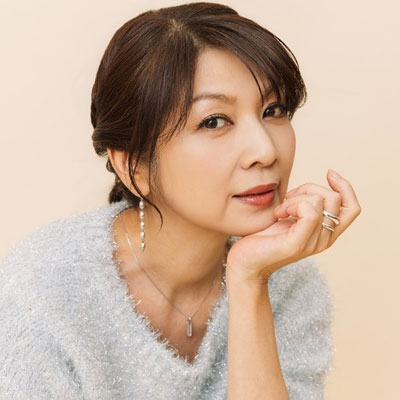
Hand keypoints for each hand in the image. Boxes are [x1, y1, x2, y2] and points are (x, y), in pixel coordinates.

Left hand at [225, 169, 360, 284]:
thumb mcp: (290, 217)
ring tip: (281, 210)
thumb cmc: (264, 237)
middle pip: (335, 199)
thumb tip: (314, 187)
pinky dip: (292, 204)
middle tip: (288, 197)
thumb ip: (306, 206)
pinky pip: (309, 212)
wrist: (245, 261)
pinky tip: (279, 213)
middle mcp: (324, 240)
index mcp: (326, 233)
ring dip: (295, 198)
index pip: (352, 208)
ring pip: (319, 201)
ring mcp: (312, 244)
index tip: (328, 173)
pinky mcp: (297, 244)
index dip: (344, 186)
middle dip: (310, 188)